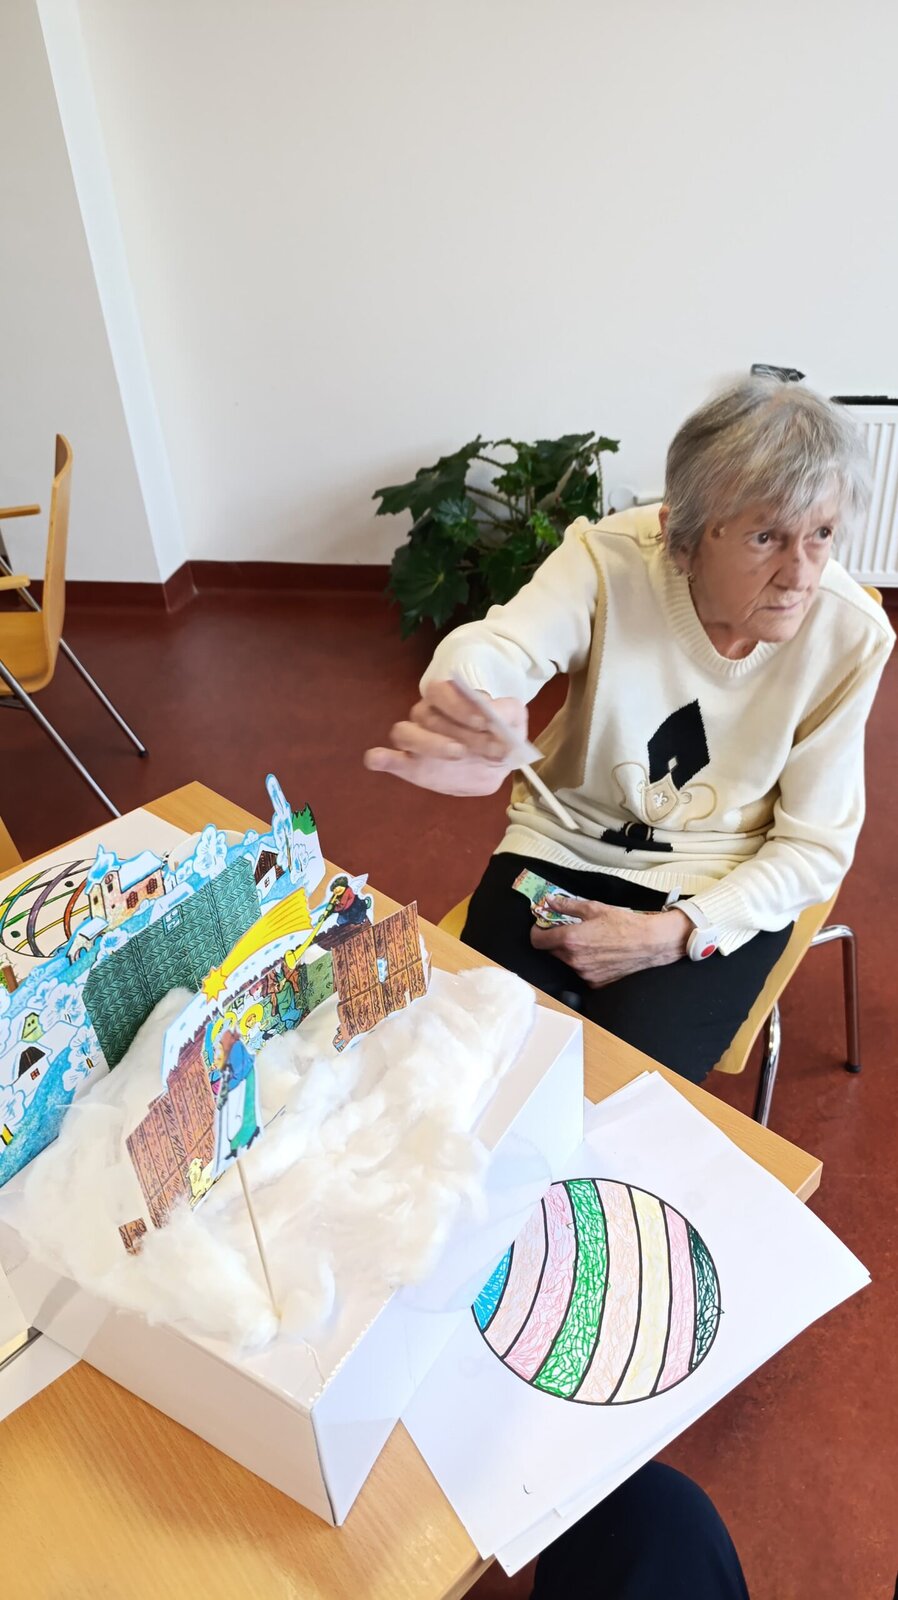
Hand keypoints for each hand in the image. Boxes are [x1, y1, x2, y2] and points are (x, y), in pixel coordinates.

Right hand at [364, 680, 527, 795]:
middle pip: (426, 715)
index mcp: (448, 698)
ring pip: (404, 732)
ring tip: (457, 754)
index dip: (460, 705)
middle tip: (485, 749)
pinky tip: (378, 759)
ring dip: (429, 743)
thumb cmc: (499, 733)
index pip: (441, 692)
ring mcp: (415, 740)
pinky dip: (381, 758)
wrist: (492, 762)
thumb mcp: (513, 719)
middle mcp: (426, 715)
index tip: (484, 722)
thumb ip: (507, 712)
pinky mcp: (409, 765)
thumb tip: (495, 715)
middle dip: (458, 732)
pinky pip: (387, 757)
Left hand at [531, 899, 690, 986]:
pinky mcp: (594, 983)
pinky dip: (584, 963)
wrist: (649, 943)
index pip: (537, 940)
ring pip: (566, 962)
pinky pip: (581, 972)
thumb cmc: (624, 924)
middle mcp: (574, 960)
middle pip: (551, 951)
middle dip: (556, 940)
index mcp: (570, 940)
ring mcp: (584, 973)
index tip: (543, 925)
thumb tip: (549, 901)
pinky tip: (598, 953)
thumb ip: (567, 906)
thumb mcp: (594, 908)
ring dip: (571, 952)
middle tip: (570, 930)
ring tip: (590, 941)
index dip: (538, 931)